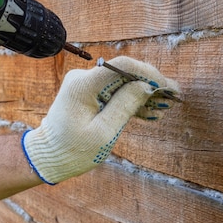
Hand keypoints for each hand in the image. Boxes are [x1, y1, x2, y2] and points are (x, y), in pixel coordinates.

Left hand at [22, 56, 180, 183]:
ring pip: (122, 82)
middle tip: (175, 96)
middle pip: (124, 72)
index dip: (148, 73)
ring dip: (143, 92)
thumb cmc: (72, 150)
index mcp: (84, 85)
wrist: (47, 156)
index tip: (167, 87)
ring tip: (166, 106)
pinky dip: (131, 99)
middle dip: (150, 83)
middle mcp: (83, 78)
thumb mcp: (103, 133)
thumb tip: (146, 86)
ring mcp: (85, 84)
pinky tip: (151, 111)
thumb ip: (125, 106)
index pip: (122, 66)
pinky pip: (114, 91)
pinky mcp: (88, 93)